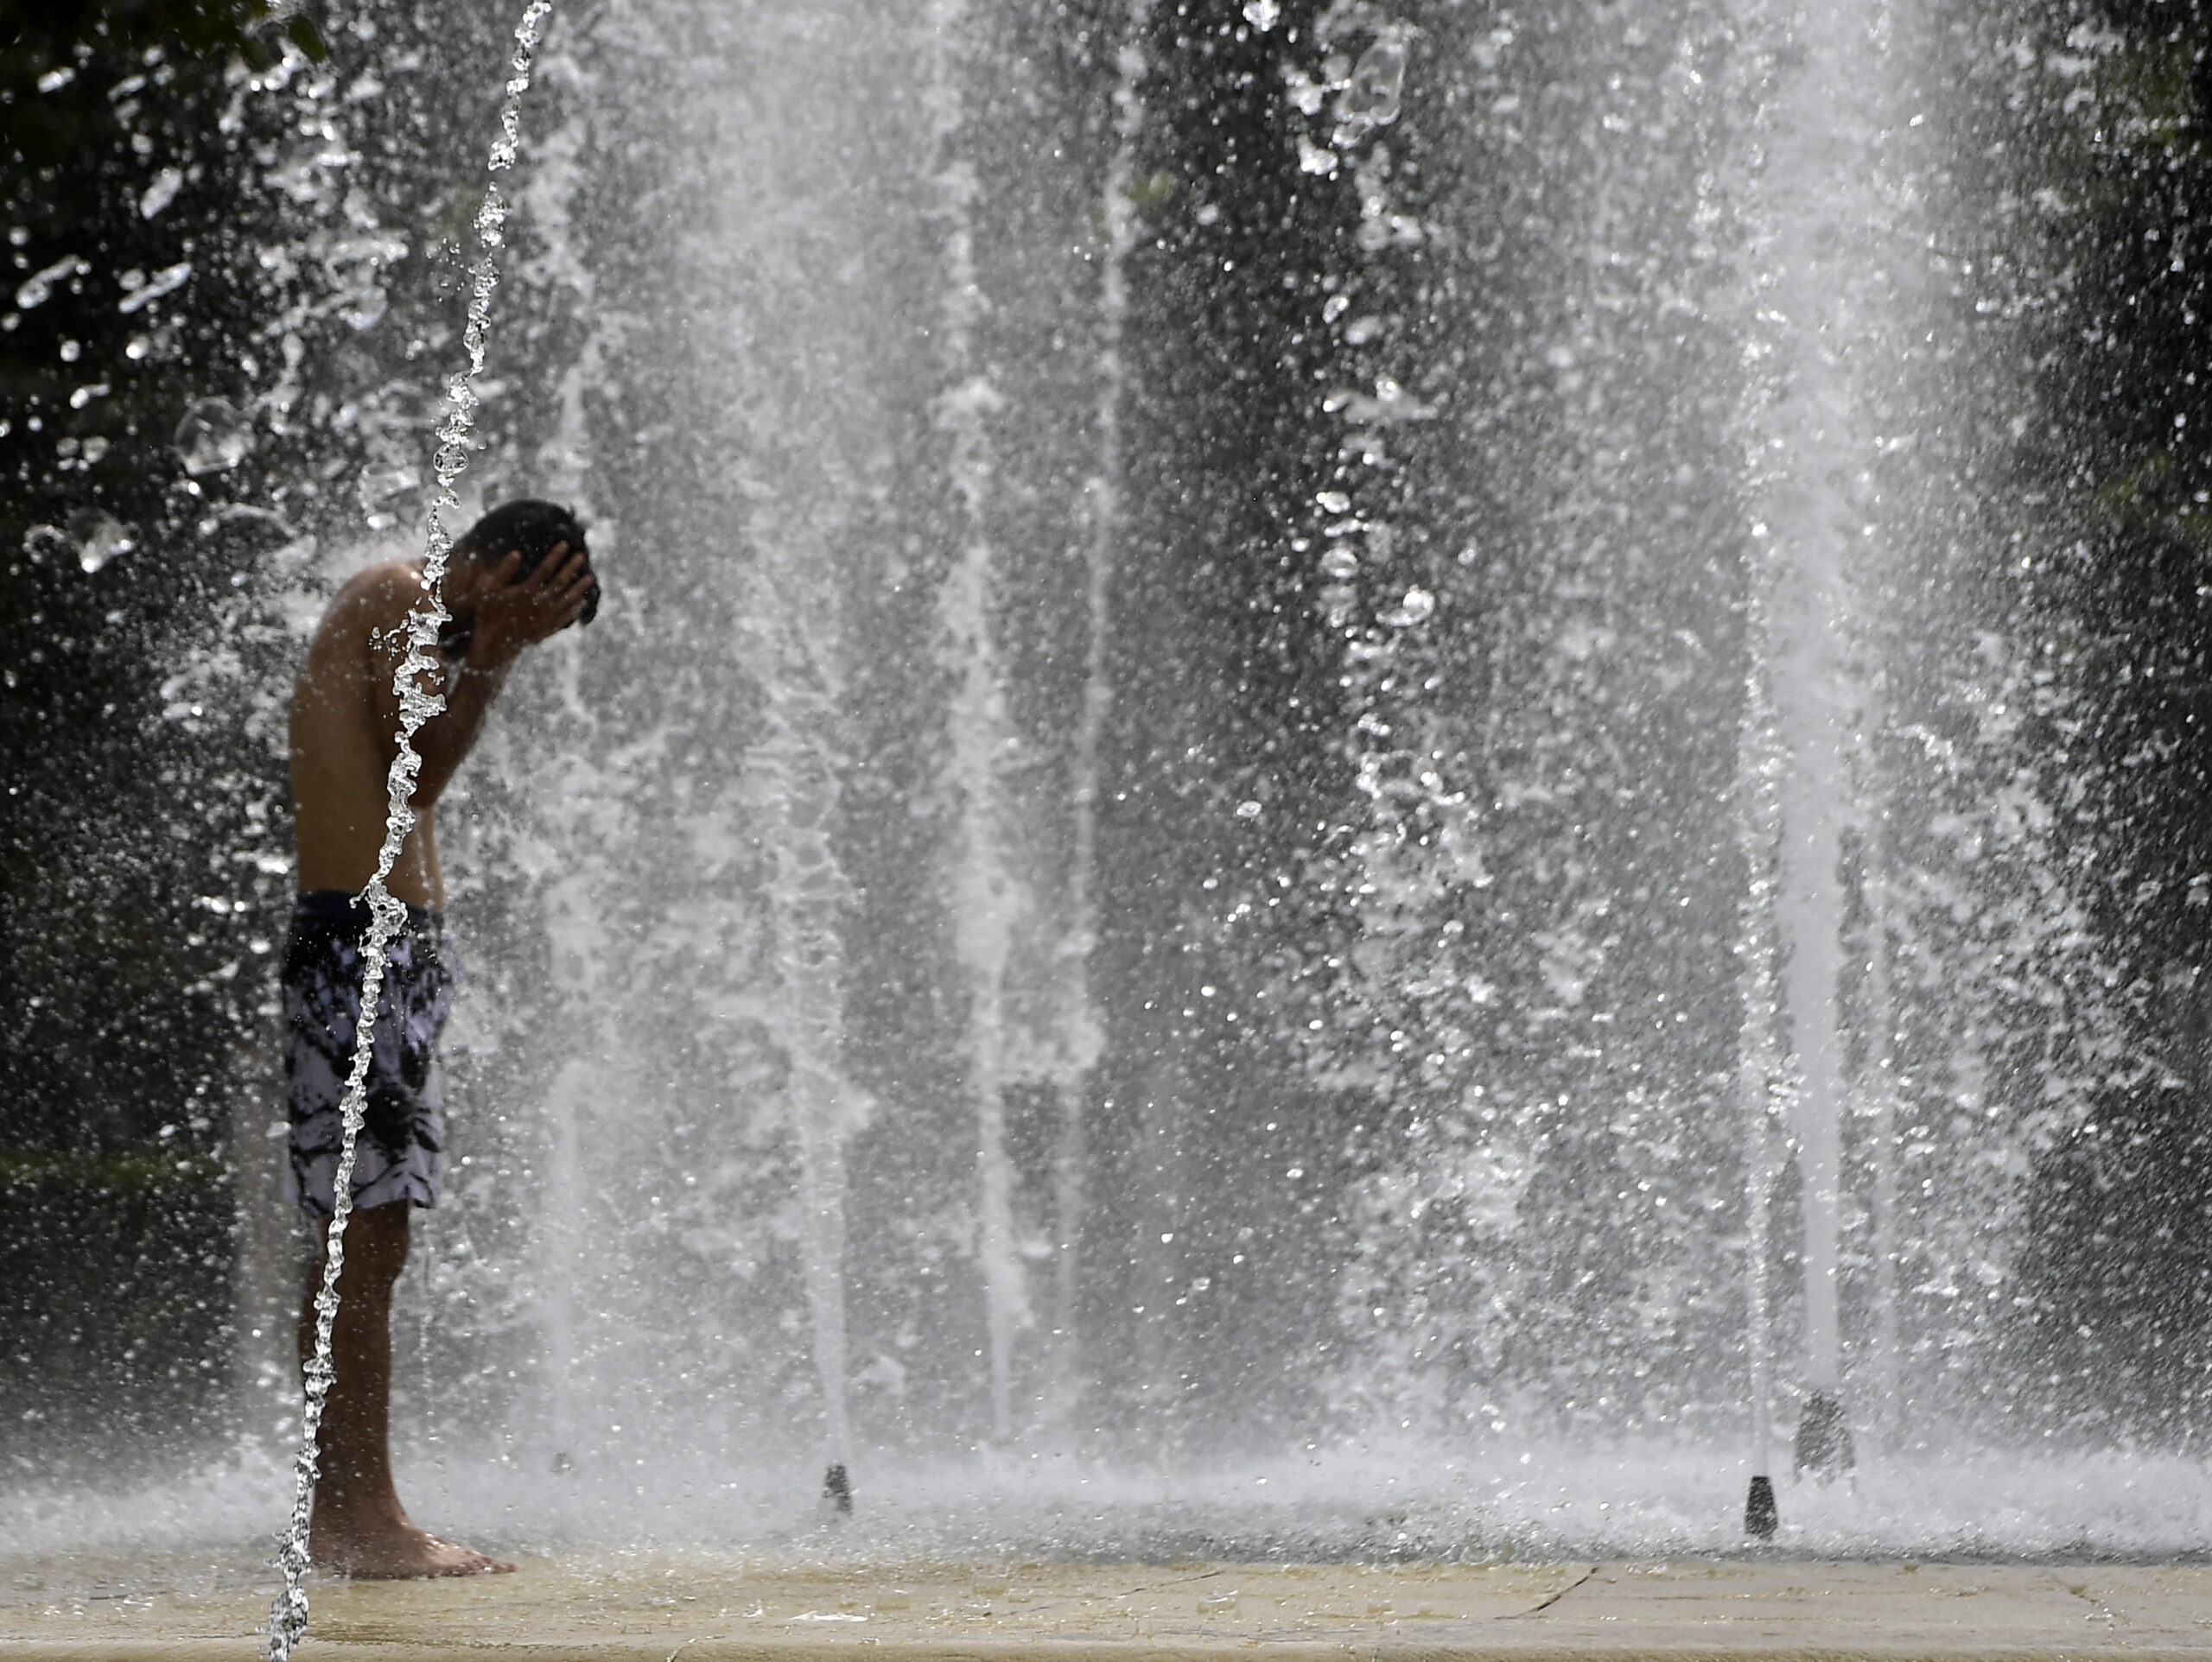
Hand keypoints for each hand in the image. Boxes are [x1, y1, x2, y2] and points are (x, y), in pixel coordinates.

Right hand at [467, 544, 592, 664]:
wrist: (495, 645)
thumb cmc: (489, 614)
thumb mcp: (489, 590)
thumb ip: (503, 571)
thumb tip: (516, 553)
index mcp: (526, 591)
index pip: (546, 568)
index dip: (556, 556)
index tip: (565, 544)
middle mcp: (540, 604)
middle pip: (561, 581)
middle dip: (571, 567)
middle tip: (581, 555)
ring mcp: (547, 617)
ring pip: (568, 599)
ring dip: (579, 588)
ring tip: (590, 578)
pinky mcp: (548, 629)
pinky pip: (566, 617)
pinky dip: (575, 609)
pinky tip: (581, 602)